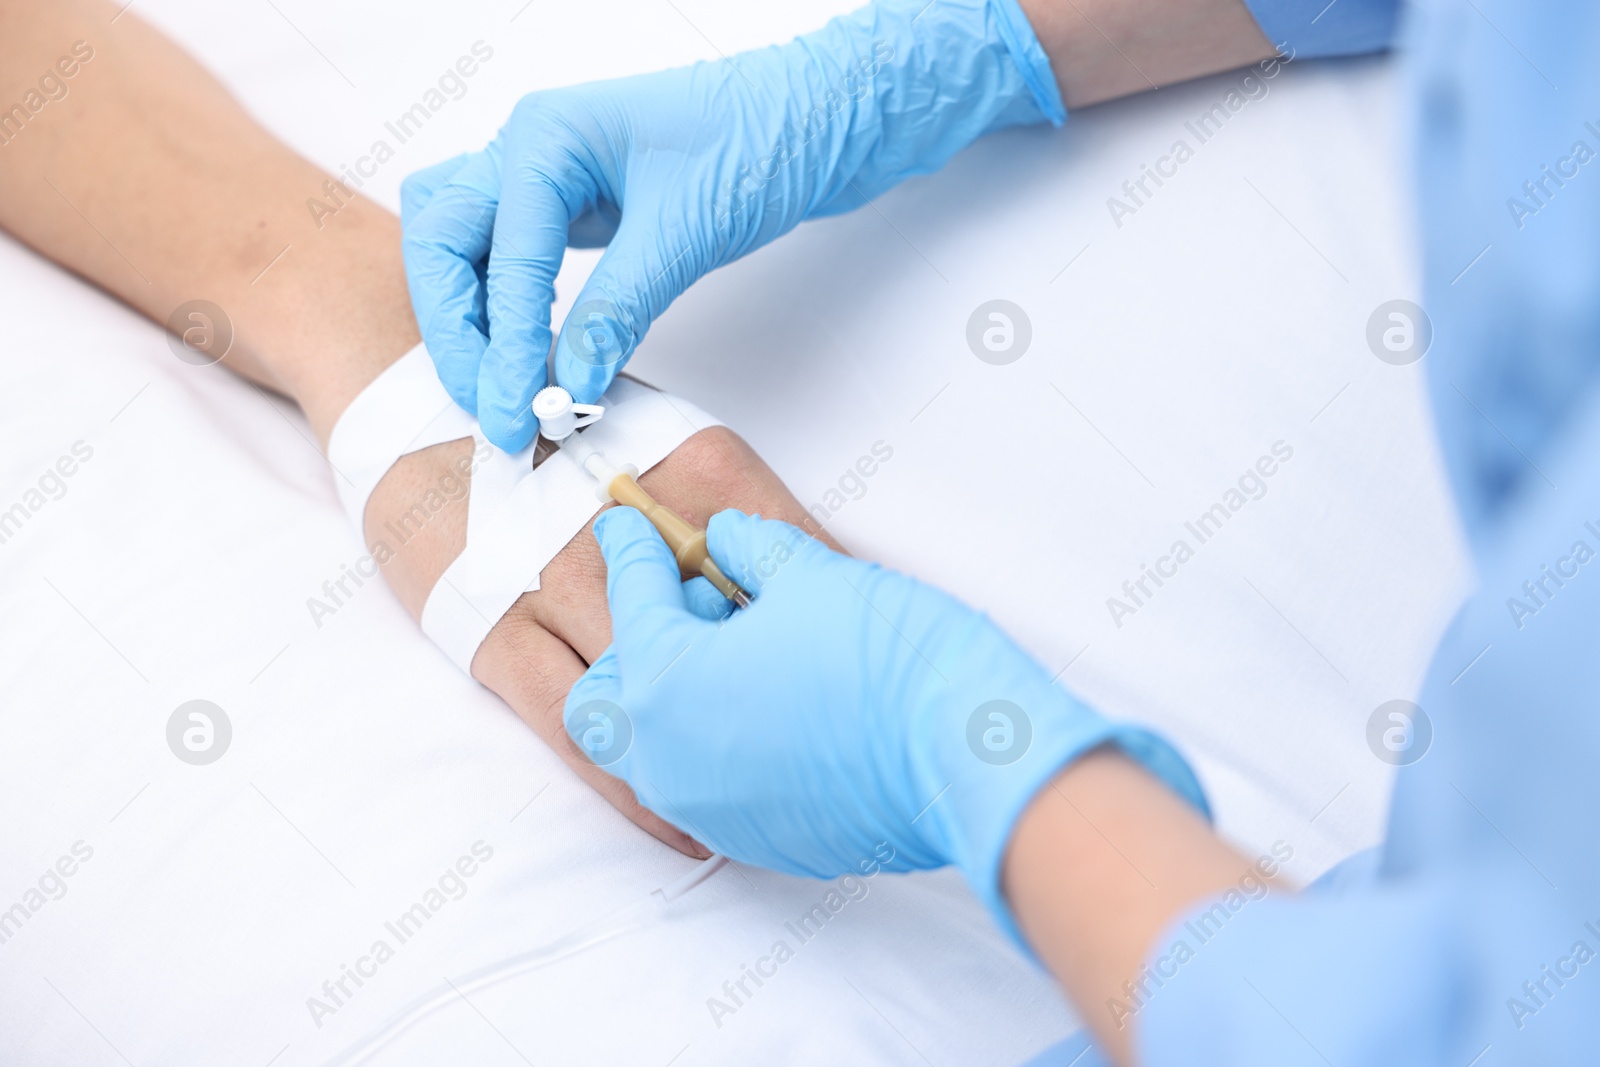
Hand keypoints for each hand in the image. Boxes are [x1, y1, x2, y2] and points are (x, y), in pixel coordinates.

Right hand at [366, 426, 835, 857]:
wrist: (419, 401)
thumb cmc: (563, 428)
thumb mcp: (667, 434)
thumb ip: (745, 505)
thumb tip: (833, 577)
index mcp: (698, 467)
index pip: (801, 562)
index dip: (844, 629)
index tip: (880, 683)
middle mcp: (635, 526)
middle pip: (739, 633)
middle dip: (792, 703)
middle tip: (844, 768)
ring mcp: (560, 581)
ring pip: (662, 691)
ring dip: (719, 757)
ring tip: (777, 817)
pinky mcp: (499, 633)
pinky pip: (581, 732)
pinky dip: (636, 790)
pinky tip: (684, 827)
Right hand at [401, 0, 1064, 449]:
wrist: (821, 119)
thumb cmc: (764, 140)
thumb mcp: (687, 230)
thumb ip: (619, 306)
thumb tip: (568, 381)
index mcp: (547, 136)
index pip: (499, 256)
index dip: (505, 345)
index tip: (517, 411)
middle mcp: (530, 149)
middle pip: (442, 243)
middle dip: (457, 330)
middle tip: (489, 405)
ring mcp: (546, 177)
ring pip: (462, 248)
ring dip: (467, 319)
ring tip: (497, 389)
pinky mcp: (573, 208)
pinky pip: (506, 258)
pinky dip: (502, 308)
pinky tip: (526, 356)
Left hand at [563, 508, 1206, 927]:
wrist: (968, 760)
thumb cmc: (892, 663)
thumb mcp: (811, 574)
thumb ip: (750, 547)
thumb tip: (727, 538)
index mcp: (664, 682)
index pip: (629, 597)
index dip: (631, 549)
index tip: (626, 527)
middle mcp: (666, 758)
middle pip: (603, 694)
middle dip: (631, 640)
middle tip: (691, 600)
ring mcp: (707, 807)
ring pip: (642, 751)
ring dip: (665, 697)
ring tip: (733, 651)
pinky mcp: (753, 837)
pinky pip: (698, 786)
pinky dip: (707, 742)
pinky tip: (763, 703)